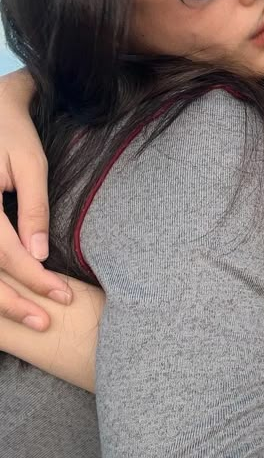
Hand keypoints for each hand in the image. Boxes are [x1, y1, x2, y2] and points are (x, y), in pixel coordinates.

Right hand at [0, 70, 68, 328]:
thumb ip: (34, 208)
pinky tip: (11, 299)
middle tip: (47, 321)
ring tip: (30, 319)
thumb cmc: (12, 135)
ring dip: (1, 302)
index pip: (6, 254)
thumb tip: (40, 254)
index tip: (63, 296)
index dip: (35, 278)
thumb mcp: (30, 164)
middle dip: (15, 303)